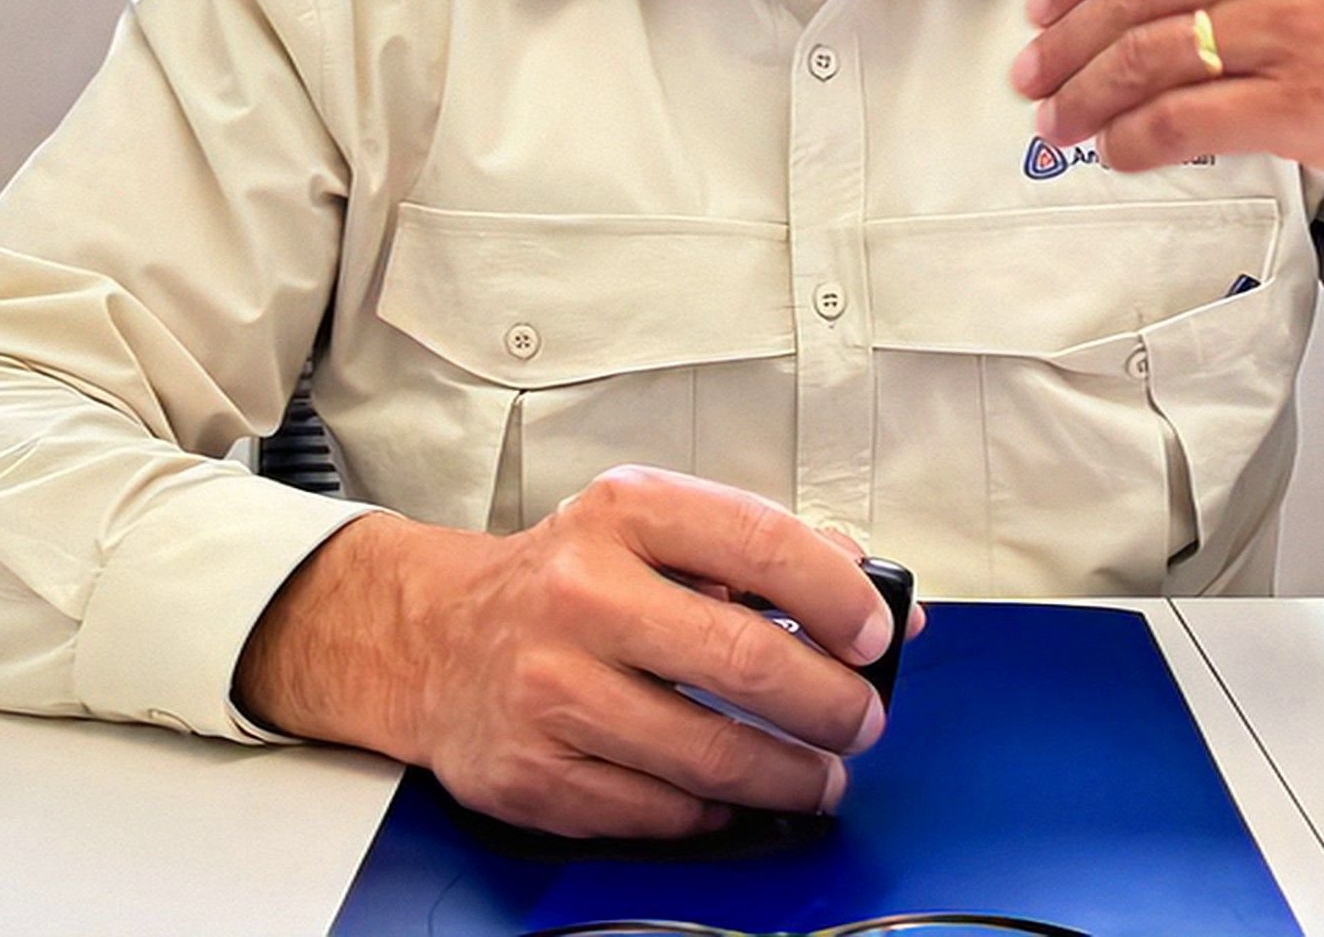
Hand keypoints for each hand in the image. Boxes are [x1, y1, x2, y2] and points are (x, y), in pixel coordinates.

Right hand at [233, 467, 922, 838]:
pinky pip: (659, 811)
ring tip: (820, 775)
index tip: (877, 636)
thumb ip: (769, 554)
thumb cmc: (569, 579)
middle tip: (861, 721)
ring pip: (710, 755)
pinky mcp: (533, 773)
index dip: (840, 599)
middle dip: (831, 705)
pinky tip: (736, 796)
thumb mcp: (657, 528)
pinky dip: (716, 811)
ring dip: (790, 776)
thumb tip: (886, 606)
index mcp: (624, 512)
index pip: (762, 544)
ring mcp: (551, 688)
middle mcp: (582, 594)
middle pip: (746, 661)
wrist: (437, 638)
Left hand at [1007, 0, 1323, 233]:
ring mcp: (1293, 21)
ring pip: (1144, 59)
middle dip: (1064, 41)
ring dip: (1084, 97)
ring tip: (1059, 120)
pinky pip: (1183, 121)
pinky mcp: (1301, 101)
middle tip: (1032, 71)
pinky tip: (1119, 150)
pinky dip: (1135, 141)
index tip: (1046, 4)